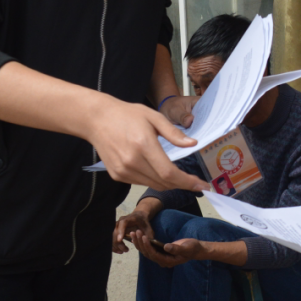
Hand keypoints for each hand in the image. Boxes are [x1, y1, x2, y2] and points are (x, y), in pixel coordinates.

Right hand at [86, 99, 206, 191]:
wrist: (97, 119)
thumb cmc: (128, 115)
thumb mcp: (154, 117)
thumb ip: (174, 133)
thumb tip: (193, 144)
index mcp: (144, 145)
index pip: (169, 173)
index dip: (188, 182)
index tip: (203, 185)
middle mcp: (132, 161)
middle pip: (163, 183)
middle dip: (182, 184)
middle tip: (194, 181)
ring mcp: (123, 171)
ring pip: (153, 185)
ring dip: (169, 183)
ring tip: (178, 175)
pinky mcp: (116, 175)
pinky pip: (141, 182)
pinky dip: (153, 179)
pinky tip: (157, 170)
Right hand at [112, 209, 152, 253]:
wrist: (139, 217)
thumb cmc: (144, 223)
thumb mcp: (148, 228)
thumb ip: (148, 235)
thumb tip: (145, 242)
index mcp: (129, 218)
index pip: (123, 223)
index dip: (120, 231)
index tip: (120, 240)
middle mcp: (120, 221)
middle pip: (115, 231)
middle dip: (119, 243)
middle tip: (125, 250)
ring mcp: (116, 225)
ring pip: (112, 236)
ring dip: (116, 245)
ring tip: (123, 252)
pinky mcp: (115, 230)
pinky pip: (111, 238)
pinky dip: (114, 245)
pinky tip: (119, 251)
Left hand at [130, 230, 207, 267]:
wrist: (195, 249)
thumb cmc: (192, 248)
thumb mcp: (186, 248)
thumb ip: (176, 248)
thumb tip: (166, 246)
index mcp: (168, 261)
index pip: (154, 255)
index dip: (148, 246)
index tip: (144, 237)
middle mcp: (162, 260)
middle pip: (147, 253)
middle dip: (141, 243)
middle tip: (136, 232)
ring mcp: (160, 257)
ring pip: (146, 251)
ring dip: (139, 242)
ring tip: (134, 233)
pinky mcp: (160, 252)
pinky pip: (149, 248)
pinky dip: (143, 243)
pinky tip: (138, 236)